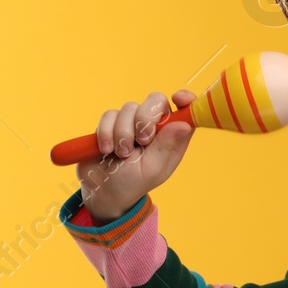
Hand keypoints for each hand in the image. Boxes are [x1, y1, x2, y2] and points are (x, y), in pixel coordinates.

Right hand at [74, 89, 197, 223]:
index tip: (177, 98)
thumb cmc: (133, 182)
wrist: (102, 189)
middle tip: (142, 141)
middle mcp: (155, 126)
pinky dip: (106, 132)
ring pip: (129, 107)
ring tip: (122, 154)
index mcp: (172, 136)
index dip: (186, 98)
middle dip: (146, 118)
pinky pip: (109, 115)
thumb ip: (167, 145)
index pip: (185, 109)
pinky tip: (106, 149)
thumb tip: (185, 124)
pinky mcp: (112, 122)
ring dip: (123, 132)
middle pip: (156, 100)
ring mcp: (133, 122)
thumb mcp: (152, 168)